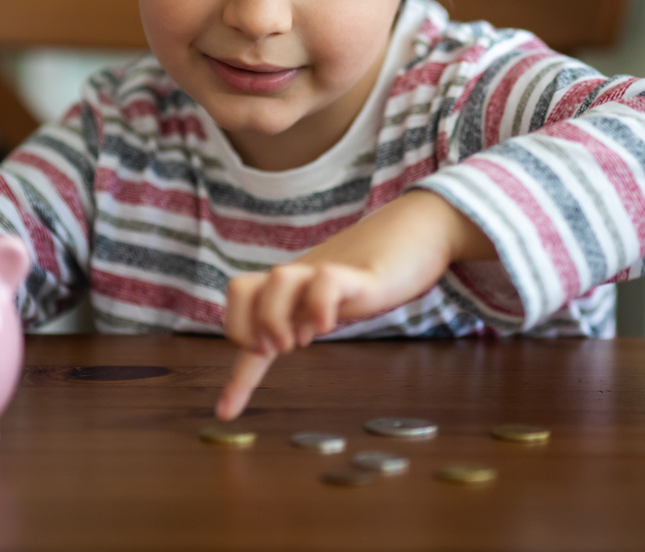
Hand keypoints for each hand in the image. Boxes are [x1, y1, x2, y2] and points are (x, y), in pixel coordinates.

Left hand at [215, 190, 495, 419]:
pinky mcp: (359, 274)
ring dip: (275, 318)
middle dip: (243, 327)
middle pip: (241, 288)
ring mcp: (327, 273)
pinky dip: (320, 305)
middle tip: (274, 351)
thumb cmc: (372, 272)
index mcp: (291, 291)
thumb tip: (282, 340)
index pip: (246, 322)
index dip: (237, 376)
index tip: (226, 414)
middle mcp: (301, 280)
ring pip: (278, 279)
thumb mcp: (330, 300)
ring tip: (300, 342)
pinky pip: (327, 281)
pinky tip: (328, 326)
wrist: (418, 231)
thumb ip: (306, 316)